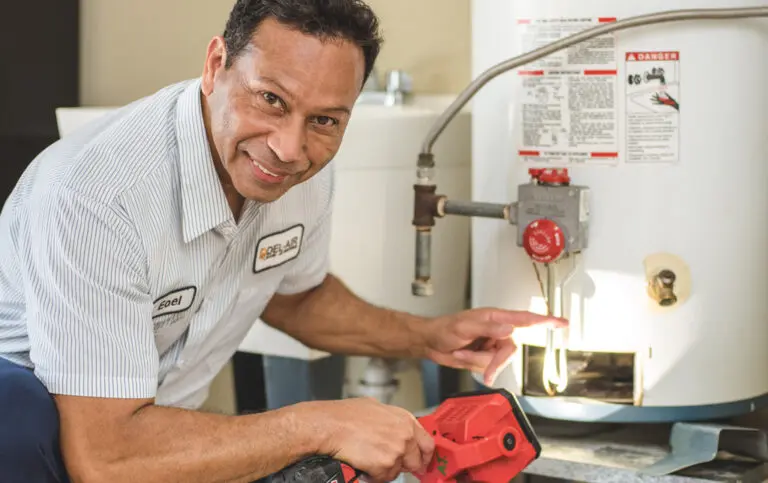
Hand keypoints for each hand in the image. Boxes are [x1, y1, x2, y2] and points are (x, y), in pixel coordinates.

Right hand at [305, 398, 434, 481]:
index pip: (427, 443)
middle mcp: (405, 434)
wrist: (331, 425)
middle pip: (416, 461)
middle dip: (404, 465)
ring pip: (397, 471)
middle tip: (389, 464)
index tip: (421, 462)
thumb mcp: (375, 408)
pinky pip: (383, 478)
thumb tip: (393, 428)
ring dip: (384, 469)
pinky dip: (373, 476)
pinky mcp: (386, 465)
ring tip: (368, 459)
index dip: (424, 456)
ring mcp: (397, 450)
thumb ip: (391, 420)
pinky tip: (363, 465)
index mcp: (405, 419)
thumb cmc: (346, 415)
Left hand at [420, 307, 566, 384]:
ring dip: (481, 363)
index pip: (526, 319)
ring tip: (463, 354)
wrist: (431, 343)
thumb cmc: (445, 329)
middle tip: (480, 365)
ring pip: (499, 362)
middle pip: (510, 350)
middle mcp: (497, 331)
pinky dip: (476, 366)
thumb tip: (509, 329)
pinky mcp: (486, 357)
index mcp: (495, 317)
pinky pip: (489, 368)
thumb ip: (489, 327)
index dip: (546, 321)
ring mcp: (492, 344)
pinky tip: (464, 357)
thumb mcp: (465, 326)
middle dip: (494, 361)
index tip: (562, 323)